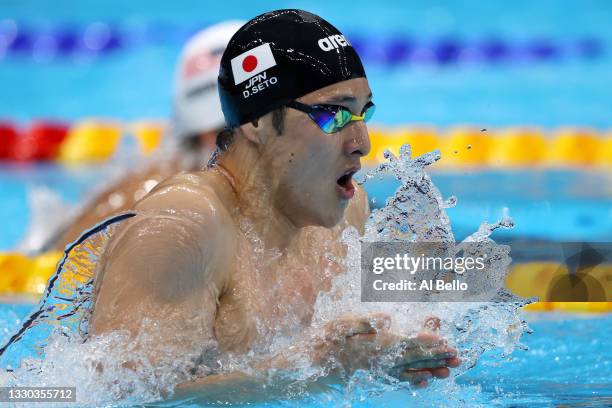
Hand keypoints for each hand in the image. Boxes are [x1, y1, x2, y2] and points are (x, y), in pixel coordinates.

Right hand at [311, 314, 459, 387]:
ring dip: (429, 370)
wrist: (307, 367)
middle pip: (412, 358)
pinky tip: (423, 381)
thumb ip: (364, 322)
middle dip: (435, 357)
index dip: (426, 342)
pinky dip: (412, 380)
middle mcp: (378, 361)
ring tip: (448, 372)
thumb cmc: (323, 342)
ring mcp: (376, 370)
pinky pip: (396, 379)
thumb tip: (387, 318)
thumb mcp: (339, 325)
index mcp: (373, 346)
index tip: (445, 341)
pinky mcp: (372, 375)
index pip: (405, 343)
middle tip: (457, 357)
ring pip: (409, 371)